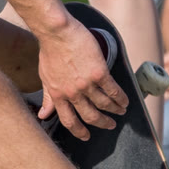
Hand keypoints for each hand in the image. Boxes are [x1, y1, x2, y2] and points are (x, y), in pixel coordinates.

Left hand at [36, 17, 129, 139]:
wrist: (57, 32)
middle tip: (110, 125)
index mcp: (58, 95)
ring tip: (120, 111)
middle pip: (91, 116)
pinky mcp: (99, 73)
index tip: (86, 136)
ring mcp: (86, 84)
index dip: (79, 131)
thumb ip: (48, 97)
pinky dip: (120, 98)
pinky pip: (113, 90)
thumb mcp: (45, 77)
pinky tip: (125, 100)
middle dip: (102, 123)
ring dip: (115, 110)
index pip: (69, 121)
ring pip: (104, 104)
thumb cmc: (50, 52)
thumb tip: (43, 115)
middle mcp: (72, 93)